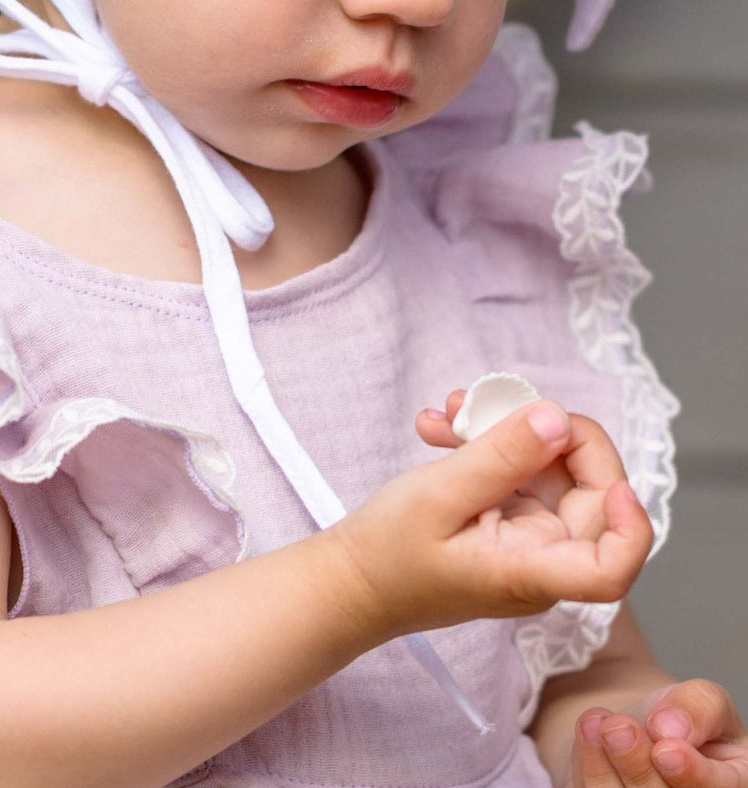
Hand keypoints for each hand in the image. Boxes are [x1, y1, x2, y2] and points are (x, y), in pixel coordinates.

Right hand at [331, 395, 651, 647]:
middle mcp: (542, 556)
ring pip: (550, 467)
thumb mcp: (439, 495)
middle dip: (547, 432)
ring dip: (507, 428)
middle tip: (492, 403)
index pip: (612, 568)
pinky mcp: (508, 517)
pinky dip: (487, 441)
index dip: (629, 522)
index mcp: (530, 570)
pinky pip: (519, 467)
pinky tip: (443, 428)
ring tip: (451, 412)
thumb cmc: (389, 554)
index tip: (606, 476)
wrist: (354, 580)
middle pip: (590, 491)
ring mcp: (528, 535)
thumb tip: (557, 419)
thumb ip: (500, 458)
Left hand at [572, 681, 747, 787]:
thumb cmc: (678, 720)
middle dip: (638, 767)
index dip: (693, 775)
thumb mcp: (702, 698)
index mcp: (733, 785)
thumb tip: (669, 727)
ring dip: (604, 769)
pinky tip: (589, 730)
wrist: (638, 728)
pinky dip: (588, 766)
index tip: (666, 749)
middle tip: (619, 727)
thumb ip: (699, 708)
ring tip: (602, 723)